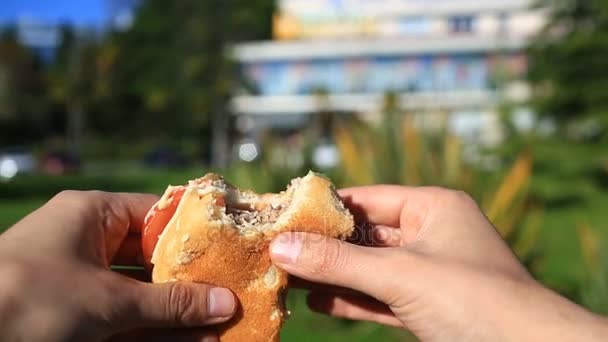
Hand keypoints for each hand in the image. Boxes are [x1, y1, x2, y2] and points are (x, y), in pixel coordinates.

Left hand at [0, 191, 235, 341]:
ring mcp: (83, 282)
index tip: (230, 245)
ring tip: (220, 325)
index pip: (156, 213)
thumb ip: (169, 304)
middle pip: (153, 257)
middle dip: (192, 280)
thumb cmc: (31, 299)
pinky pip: (127, 319)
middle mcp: (89, 244)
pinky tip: (192, 340)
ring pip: (143, 293)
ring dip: (178, 311)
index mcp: (93, 216)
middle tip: (230, 293)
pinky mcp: (79, 315)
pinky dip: (156, 329)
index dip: (195, 230)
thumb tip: (224, 303)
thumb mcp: (108, 301)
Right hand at [270, 186, 607, 340]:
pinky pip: (380, 297)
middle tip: (278, 249)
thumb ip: (340, 262)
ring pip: (369, 269)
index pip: (367, 199)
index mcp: (433, 208)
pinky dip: (351, 300)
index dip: (325, 208)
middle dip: (324, 246)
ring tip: (288, 276)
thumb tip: (281, 247)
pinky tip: (318, 303)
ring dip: (332, 275)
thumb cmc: (473, 299)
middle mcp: (431, 234)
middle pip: (364, 236)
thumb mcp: (400, 274)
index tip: (285, 215)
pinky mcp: (427, 306)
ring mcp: (429, 272)